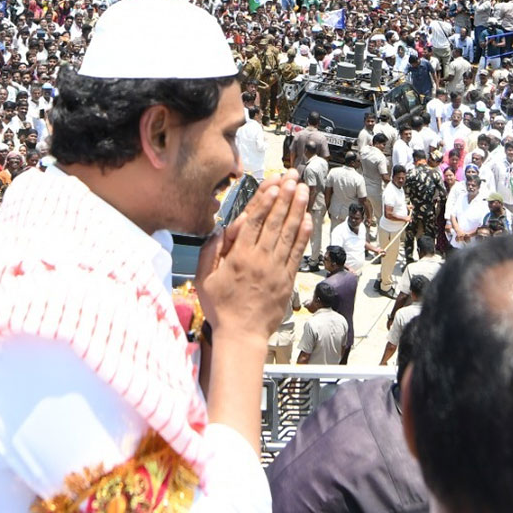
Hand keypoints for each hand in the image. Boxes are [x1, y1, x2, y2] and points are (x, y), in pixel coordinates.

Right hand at [196, 171, 311, 340]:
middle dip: (284, 197)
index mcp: (238, 257)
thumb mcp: (205, 280)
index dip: (265, 201)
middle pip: (274, 222)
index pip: (254, 222)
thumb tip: (220, 231)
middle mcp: (259, 259)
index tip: (274, 184)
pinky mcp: (287, 278)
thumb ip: (211, 253)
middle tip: (293, 177)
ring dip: (297, 209)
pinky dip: (303, 235)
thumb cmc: (221, 308)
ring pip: (288, 233)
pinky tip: (308, 218)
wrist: (242, 335)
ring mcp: (276, 268)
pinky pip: (297, 252)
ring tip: (303, 190)